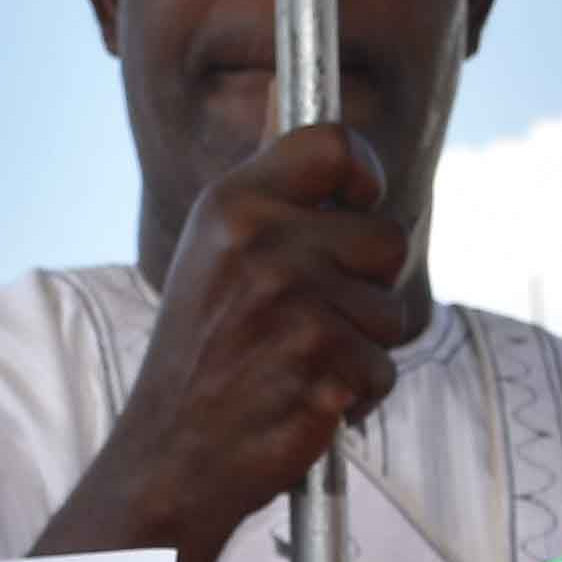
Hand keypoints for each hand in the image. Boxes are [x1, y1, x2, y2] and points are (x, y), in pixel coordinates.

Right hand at [32, 127, 420, 561]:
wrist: (170, 457)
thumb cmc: (202, 355)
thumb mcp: (214, 252)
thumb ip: (267, 190)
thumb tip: (297, 104)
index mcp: (232, 206)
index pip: (333, 145)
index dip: (364, 173)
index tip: (360, 203)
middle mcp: (261, 245)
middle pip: (387, 238)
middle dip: (366, 285)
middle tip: (307, 320)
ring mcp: (293, 306)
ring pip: (390, 312)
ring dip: (358, 347)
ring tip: (295, 365)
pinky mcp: (322, 366)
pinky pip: (383, 369)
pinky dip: (356, 395)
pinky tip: (303, 401)